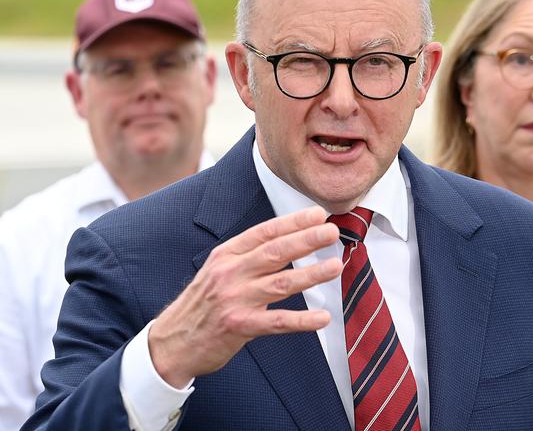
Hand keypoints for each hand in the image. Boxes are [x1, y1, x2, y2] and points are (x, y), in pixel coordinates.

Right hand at [148, 206, 341, 387]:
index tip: (318, 214)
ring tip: (335, 266)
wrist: (172, 341)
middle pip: (275, 252)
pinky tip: (323, 317)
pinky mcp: (239, 326)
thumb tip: (287, 240)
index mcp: (226, 254)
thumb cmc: (202, 303)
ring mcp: (235, 299)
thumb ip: (248, 256)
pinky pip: (277, 322)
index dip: (293, 222)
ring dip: (311, 274)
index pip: (264, 232)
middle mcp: (230, 272)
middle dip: (306, 240)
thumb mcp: (218, 269)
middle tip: (331, 232)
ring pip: (281, 283)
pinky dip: (302, 320)